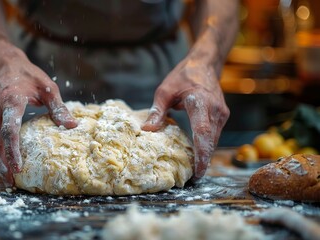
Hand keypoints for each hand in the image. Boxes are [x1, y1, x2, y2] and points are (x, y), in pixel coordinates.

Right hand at [0, 47, 76, 185]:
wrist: (7, 65)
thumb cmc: (30, 76)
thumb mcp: (49, 88)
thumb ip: (58, 108)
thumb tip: (72, 126)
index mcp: (11, 101)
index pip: (10, 130)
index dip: (13, 150)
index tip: (18, 167)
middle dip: (4, 162)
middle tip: (12, 181)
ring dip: (1, 160)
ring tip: (10, 178)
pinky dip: (0, 151)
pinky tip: (8, 162)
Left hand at [142, 58, 228, 179]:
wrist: (205, 64)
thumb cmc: (182, 76)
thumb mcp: (164, 91)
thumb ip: (157, 111)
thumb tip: (147, 131)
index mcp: (200, 102)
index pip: (203, 132)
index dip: (201, 153)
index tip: (197, 170)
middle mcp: (216, 110)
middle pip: (210, 141)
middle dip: (203, 161)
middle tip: (193, 178)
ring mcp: (222, 114)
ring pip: (214, 140)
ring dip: (205, 155)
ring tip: (194, 171)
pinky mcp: (222, 116)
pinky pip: (215, 135)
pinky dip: (207, 146)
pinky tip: (198, 155)